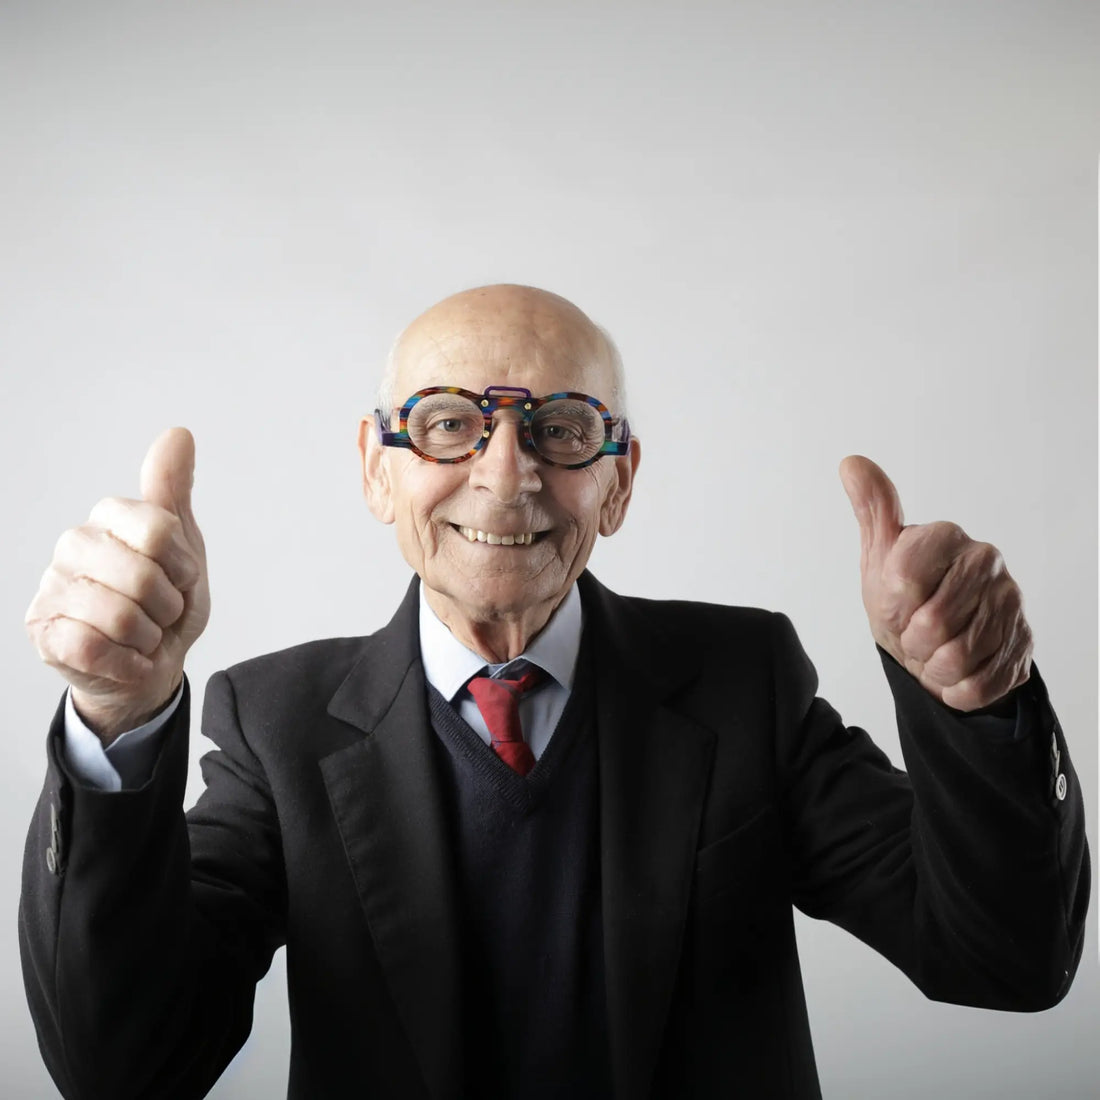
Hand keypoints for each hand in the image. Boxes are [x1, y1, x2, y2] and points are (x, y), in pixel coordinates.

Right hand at [25, 428, 209, 742]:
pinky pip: (95, 647)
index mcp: (110, 518)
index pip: (159, 530)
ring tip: (143, 634)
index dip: (183, 566)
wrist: (153, 666)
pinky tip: (125, 656)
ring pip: (120, 616)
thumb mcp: (183, 547)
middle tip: (161, 612)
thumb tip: (178, 434)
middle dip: (168, 607)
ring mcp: (53, 588)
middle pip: (143, 576)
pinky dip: (127, 661)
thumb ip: (174, 491)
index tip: (180, 577)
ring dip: (149, 637)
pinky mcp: (44, 631)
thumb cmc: (166, 604)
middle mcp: (73, 545)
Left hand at [839, 455, 1030, 711]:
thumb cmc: (905, 595)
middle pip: (932, 623)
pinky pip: (980, 683)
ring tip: (933, 652)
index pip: (904, 580)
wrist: (938, 642)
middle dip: (911, 641)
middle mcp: (986, 561)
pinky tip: (955, 672)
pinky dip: (957, 688)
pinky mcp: (1024, 643)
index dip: (891, 606)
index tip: (894, 605)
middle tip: (913, 635)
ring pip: (958, 657)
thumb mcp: (880, 555)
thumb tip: (851, 463)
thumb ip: (872, 511)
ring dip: (933, 667)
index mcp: (946, 536)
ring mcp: (1012, 602)